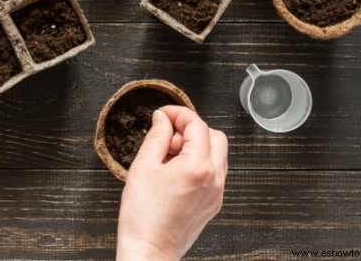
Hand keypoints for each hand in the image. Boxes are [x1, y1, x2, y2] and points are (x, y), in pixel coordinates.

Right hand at [116, 106, 227, 260]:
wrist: (150, 250)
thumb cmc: (143, 215)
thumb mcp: (143, 167)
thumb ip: (156, 137)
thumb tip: (162, 118)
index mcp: (197, 166)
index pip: (197, 125)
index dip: (178, 113)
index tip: (163, 114)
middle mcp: (214, 179)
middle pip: (215, 136)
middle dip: (191, 129)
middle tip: (167, 137)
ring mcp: (216, 193)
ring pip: (218, 154)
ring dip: (197, 147)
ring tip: (169, 158)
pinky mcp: (213, 204)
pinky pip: (214, 173)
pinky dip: (199, 164)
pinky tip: (175, 174)